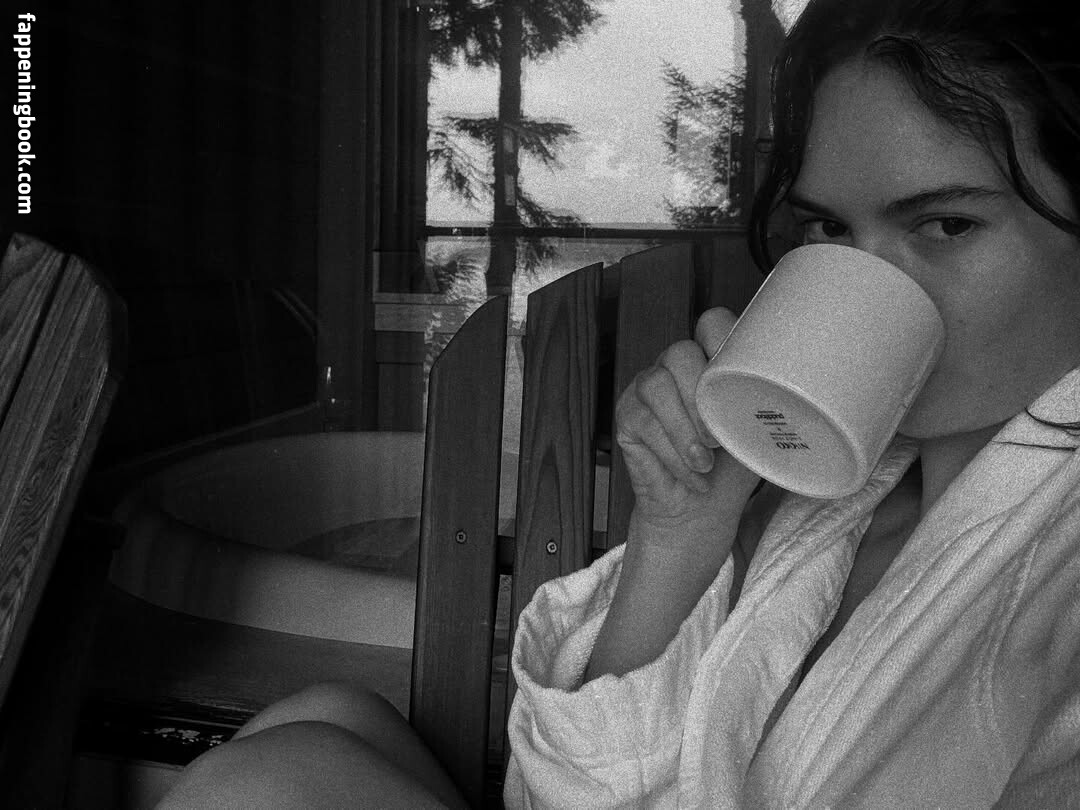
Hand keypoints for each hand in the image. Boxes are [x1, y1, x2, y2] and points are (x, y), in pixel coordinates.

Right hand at [615, 307, 760, 528]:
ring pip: (656, 384)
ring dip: (684, 428)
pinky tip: (692, 473)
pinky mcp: (627, 415)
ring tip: (706, 461)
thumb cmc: (733, 468)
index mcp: (711, 360)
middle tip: (720, 439)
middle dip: (700, 398)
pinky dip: (672, 453)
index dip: (723, 343)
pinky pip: (643, 421)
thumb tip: (793, 397)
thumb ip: (765, 406)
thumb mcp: (758, 433)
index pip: (712, 323)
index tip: (741, 383)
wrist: (702, 511)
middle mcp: (676, 367)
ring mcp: (647, 388)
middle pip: (680, 352)